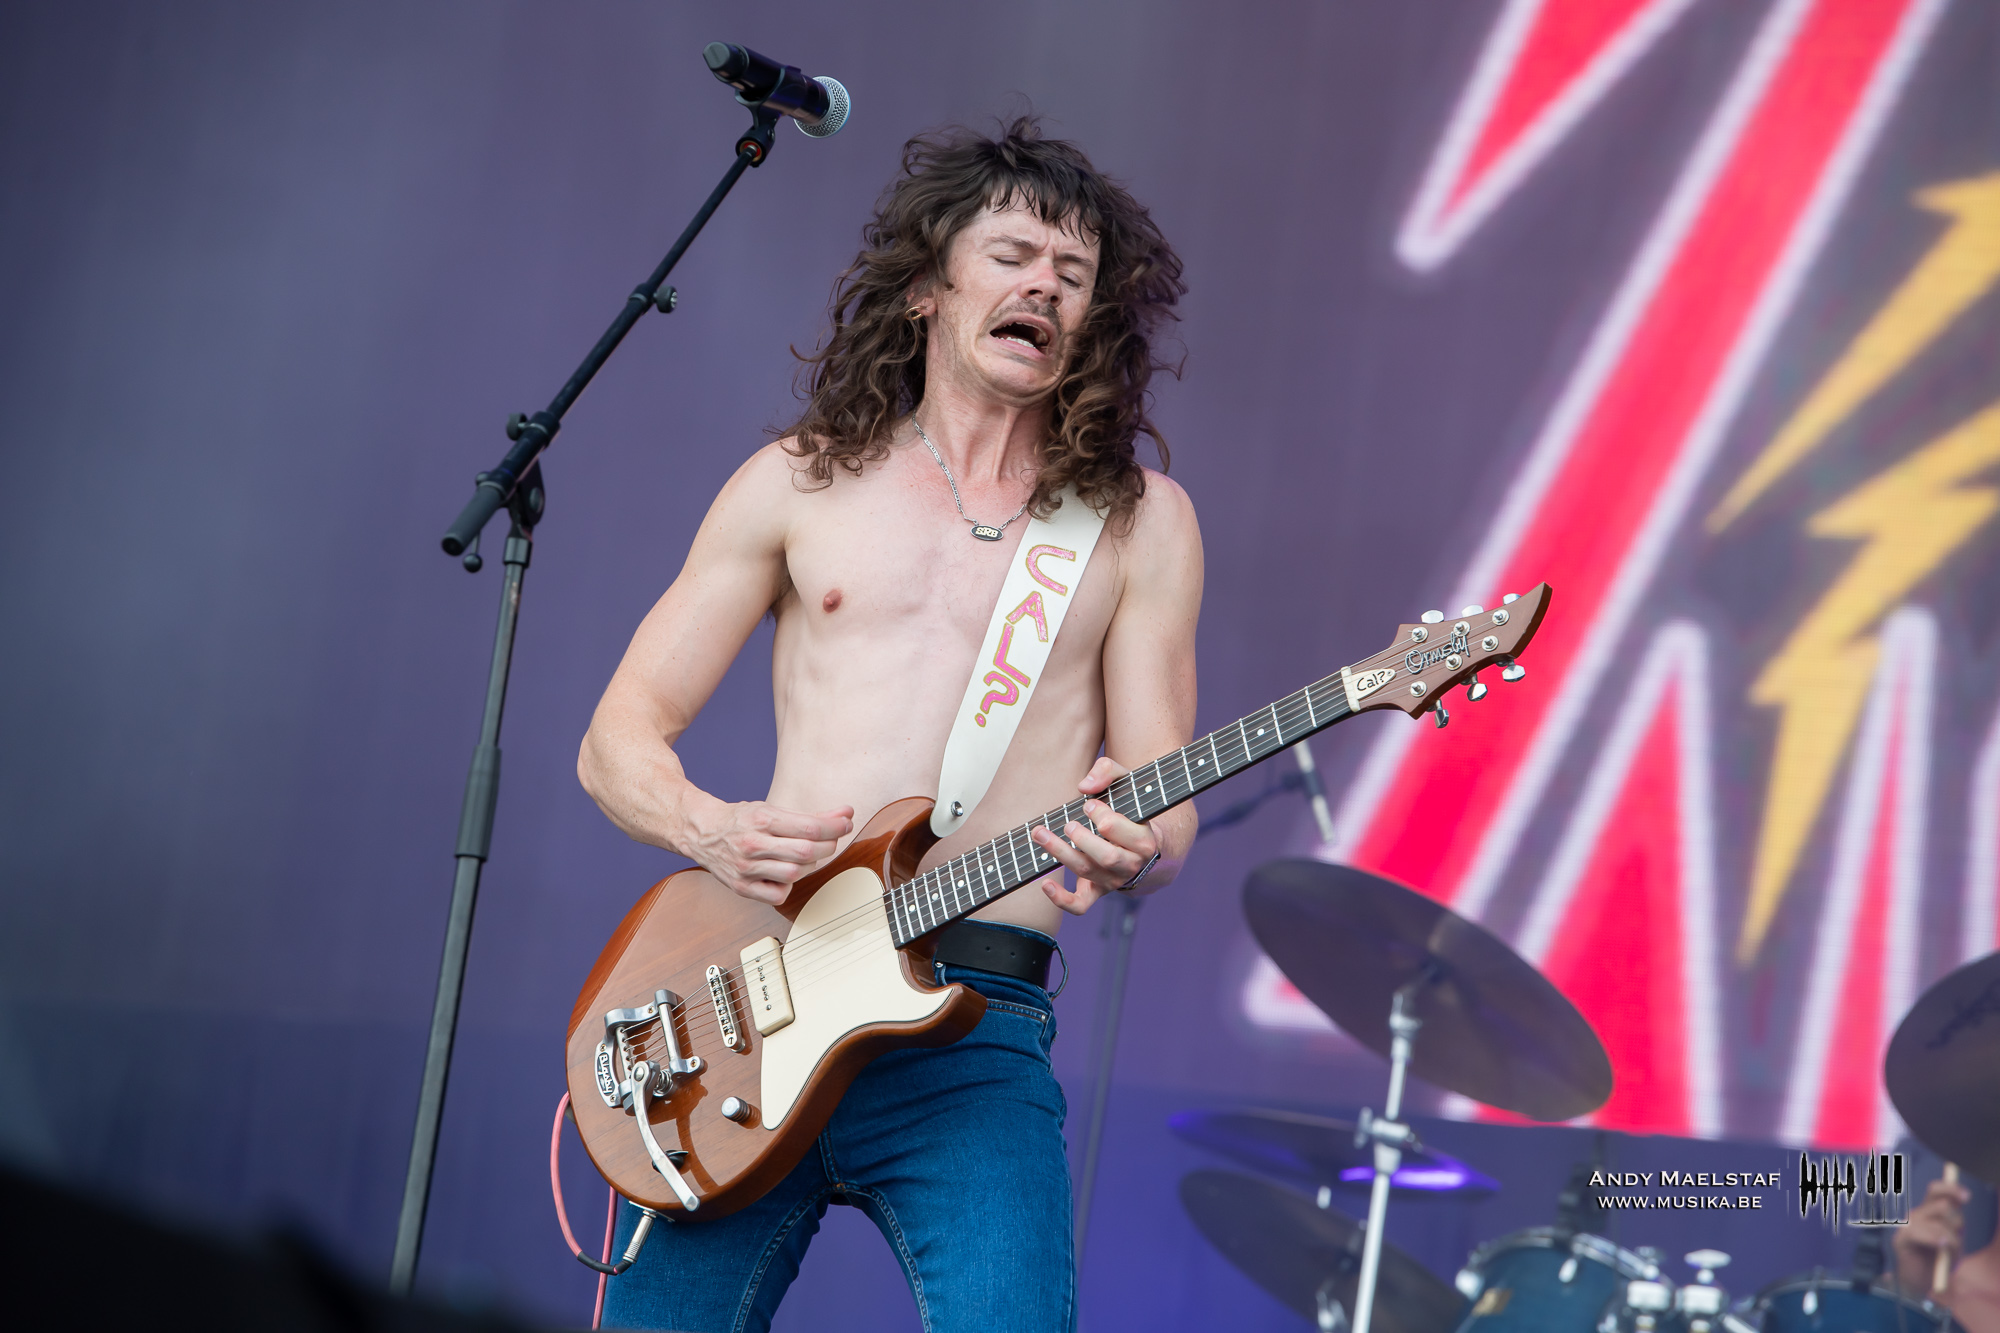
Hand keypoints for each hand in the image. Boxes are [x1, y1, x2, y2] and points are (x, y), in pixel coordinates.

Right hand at [679, 794, 852, 904]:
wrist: (702, 833)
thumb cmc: (740, 820)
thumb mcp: (770, 810)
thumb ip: (807, 816)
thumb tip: (844, 814)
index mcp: (761, 820)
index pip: (809, 827)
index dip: (835, 826)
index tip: (846, 822)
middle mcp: (752, 845)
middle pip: (806, 852)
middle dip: (829, 845)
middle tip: (833, 839)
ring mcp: (747, 869)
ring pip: (795, 874)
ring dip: (810, 865)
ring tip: (808, 855)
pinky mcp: (742, 888)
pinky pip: (778, 895)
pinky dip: (789, 886)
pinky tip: (787, 874)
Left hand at [1033, 757, 1160, 915]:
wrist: (1147, 848)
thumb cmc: (1134, 811)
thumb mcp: (1129, 784)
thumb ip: (1109, 772)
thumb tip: (1085, 785)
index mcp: (1145, 840)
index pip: (1121, 831)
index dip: (1101, 816)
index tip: (1090, 804)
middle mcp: (1131, 865)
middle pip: (1106, 856)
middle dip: (1083, 838)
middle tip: (1070, 824)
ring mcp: (1113, 880)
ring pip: (1087, 872)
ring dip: (1060, 852)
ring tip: (1040, 833)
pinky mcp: (1097, 891)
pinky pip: (1080, 905)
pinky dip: (1061, 899)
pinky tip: (1045, 884)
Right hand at [1895, 1177, 1968, 1290]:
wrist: (1918, 1282)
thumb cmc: (1938, 1260)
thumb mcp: (1952, 1238)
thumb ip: (1954, 1220)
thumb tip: (1961, 1198)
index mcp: (1928, 1211)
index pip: (1936, 1190)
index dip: (1951, 1188)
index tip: (1966, 1197)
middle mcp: (1916, 1214)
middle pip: (1943, 1206)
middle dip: (1957, 1223)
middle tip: (1956, 1239)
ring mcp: (1907, 1225)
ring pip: (1939, 1223)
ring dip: (1952, 1240)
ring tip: (1950, 1253)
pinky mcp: (1902, 1238)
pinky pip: (1923, 1234)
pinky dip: (1936, 1240)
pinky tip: (1941, 1247)